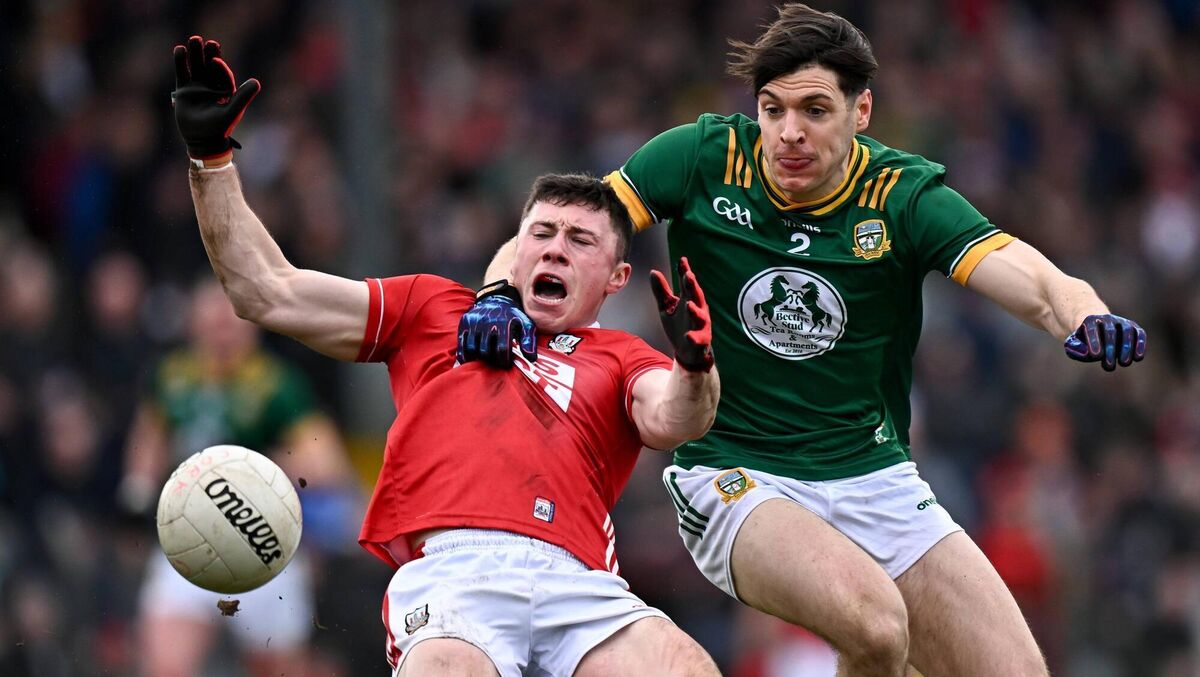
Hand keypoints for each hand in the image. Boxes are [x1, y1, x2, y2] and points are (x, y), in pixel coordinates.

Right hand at [171, 35, 260, 162]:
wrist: (202, 140)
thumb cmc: (220, 128)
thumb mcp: (232, 111)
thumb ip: (243, 97)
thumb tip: (256, 82)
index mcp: (226, 89)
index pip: (223, 74)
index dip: (220, 67)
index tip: (215, 60)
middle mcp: (212, 85)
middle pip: (209, 65)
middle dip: (208, 53)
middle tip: (205, 41)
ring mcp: (197, 86)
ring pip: (196, 66)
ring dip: (195, 54)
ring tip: (194, 39)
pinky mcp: (184, 90)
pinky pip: (182, 73)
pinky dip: (181, 62)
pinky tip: (180, 50)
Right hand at [456, 281, 537, 368]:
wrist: (497, 298)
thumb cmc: (512, 316)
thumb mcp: (525, 324)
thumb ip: (529, 341)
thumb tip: (531, 358)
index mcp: (503, 323)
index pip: (501, 348)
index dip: (504, 360)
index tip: (506, 364)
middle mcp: (487, 322)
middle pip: (486, 351)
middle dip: (491, 360)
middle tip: (496, 362)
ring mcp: (474, 322)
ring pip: (472, 348)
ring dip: (478, 358)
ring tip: (486, 359)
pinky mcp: (465, 323)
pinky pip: (461, 343)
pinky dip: (464, 354)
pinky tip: (470, 359)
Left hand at [650, 257, 713, 371]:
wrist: (687, 352)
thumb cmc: (678, 326)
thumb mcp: (666, 307)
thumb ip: (661, 291)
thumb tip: (653, 271)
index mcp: (688, 299)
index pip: (686, 283)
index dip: (685, 272)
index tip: (682, 260)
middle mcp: (697, 310)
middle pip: (695, 296)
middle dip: (692, 286)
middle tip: (688, 275)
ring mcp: (700, 325)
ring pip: (700, 316)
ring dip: (695, 310)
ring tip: (688, 304)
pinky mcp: (701, 340)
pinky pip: (698, 338)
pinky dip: (694, 337)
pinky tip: (688, 336)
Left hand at [1063, 313, 1145, 371]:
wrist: (1095, 327)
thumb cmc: (1083, 340)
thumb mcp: (1072, 344)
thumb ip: (1075, 348)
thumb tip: (1087, 352)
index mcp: (1089, 321)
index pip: (1092, 330)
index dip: (1094, 342)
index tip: (1096, 356)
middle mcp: (1106, 319)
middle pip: (1110, 331)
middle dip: (1110, 349)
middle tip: (1109, 366)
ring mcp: (1121, 322)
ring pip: (1127, 331)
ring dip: (1127, 347)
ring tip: (1124, 363)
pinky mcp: (1133, 327)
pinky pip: (1139, 333)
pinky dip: (1140, 344)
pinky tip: (1138, 357)